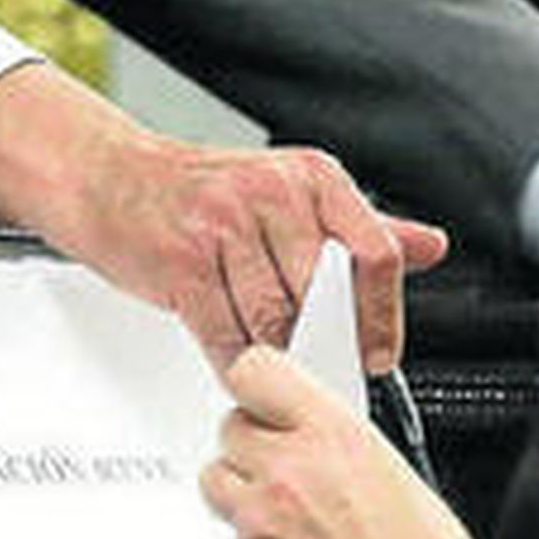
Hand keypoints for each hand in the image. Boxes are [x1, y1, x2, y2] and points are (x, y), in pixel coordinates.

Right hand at [0, 63, 447, 371]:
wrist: (108, 177)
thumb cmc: (201, 194)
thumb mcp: (291, 196)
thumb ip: (362, 227)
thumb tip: (431, 246)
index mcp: (313, 176)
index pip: (378, 252)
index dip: (383, 316)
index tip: (377, 354)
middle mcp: (273, 191)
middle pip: (324, 297)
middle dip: (319, 340)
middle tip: (311, 361)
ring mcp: (225, 223)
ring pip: (273, 321)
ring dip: (271, 352)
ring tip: (261, 347)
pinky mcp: (183, 260)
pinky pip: (225, 334)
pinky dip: (233, 360)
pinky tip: (232, 356)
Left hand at [199, 345, 526, 538]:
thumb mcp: (398, 473)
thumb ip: (339, 443)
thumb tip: (311, 434)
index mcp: (333, 436)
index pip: (254, 371)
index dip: (257, 383)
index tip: (264, 394)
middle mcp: (288, 472)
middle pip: (228, 428)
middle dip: (253, 442)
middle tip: (286, 463)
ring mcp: (261, 523)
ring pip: (218, 481)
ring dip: (244, 489)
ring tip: (290, 513)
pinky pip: (234, 538)